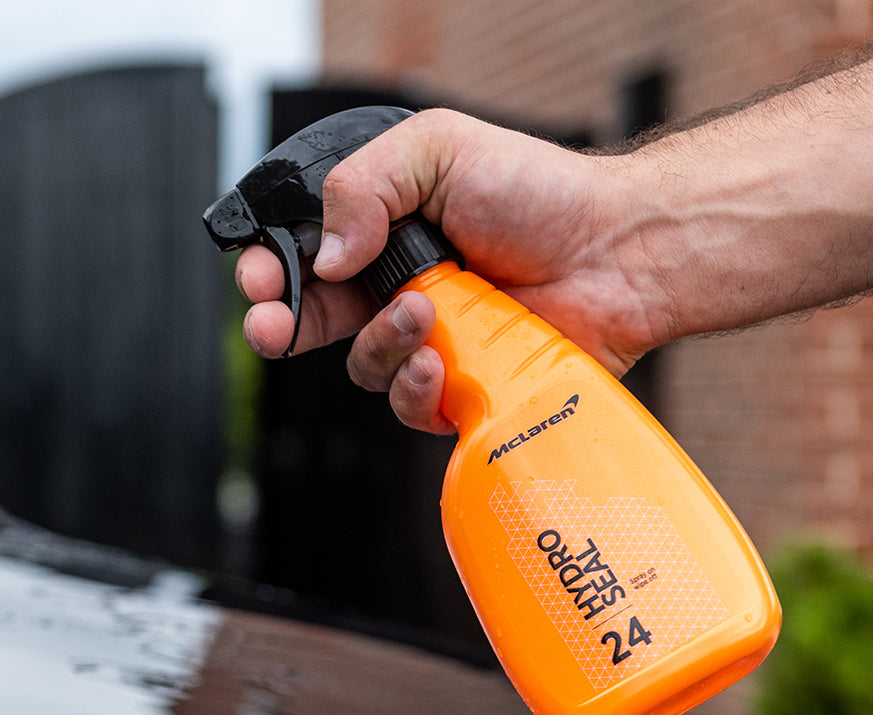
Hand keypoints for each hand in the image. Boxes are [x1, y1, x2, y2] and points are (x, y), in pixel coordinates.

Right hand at [236, 109, 669, 432]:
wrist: (615, 253)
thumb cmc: (539, 194)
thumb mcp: (440, 150)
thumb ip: (365, 185)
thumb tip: (323, 255)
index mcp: (383, 230)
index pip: (303, 256)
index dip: (269, 272)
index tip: (257, 280)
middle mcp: (397, 288)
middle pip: (314, 320)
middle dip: (282, 326)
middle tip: (273, 327)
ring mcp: (430, 341)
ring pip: (364, 366)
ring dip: (379, 343)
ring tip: (422, 313)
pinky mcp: (461, 387)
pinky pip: (411, 406)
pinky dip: (415, 389)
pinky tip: (440, 362)